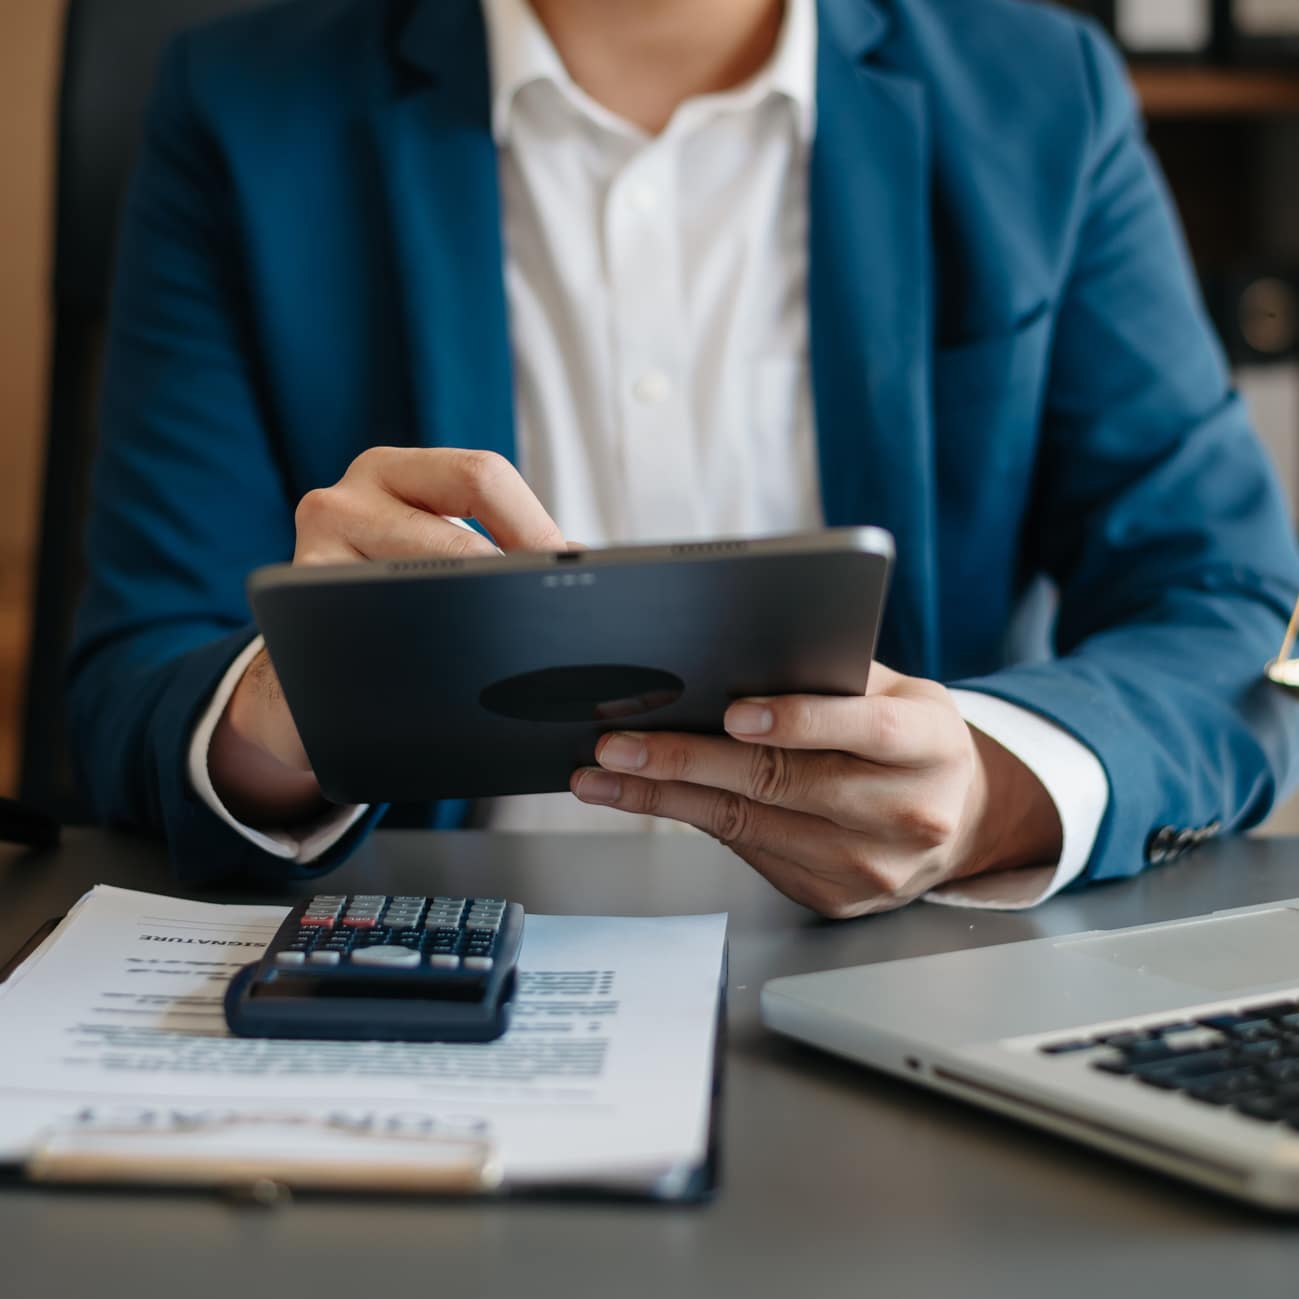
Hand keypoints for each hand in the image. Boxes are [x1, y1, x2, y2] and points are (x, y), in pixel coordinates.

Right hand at [211, 448, 566, 824]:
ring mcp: (313, 554)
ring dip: (475, 629)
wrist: (302, 677)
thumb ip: (494, 544)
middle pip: (458, 541)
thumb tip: (582, 560)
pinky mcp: (296, 614)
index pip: (483, 475)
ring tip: (504, 658)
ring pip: (423, 590)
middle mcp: (344, 496)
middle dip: (515, 588)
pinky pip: (377, 636)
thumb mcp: (434, 551)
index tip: (575, 574)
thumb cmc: (389, 605)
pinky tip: (445, 681)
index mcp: (392, 471)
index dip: (537, 528)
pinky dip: (423, 659)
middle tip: (548, 627)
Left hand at [570, 662, 1061, 917]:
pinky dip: (689, 820)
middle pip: (787, 784)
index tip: (734, 711)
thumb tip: (731, 660)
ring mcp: (870, 866)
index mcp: (930, 745)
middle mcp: (907, 814)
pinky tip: (643, 799)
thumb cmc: (912, 741)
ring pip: (751, 824)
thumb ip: (835, 677)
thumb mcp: (899, 692)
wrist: (958, 820)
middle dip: (690, 760)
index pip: (868, 729)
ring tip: (603, 775)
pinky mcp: (834, 896)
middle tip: (620, 745)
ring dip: (666, 797)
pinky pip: (747, 852)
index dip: (800, 720)